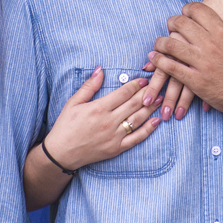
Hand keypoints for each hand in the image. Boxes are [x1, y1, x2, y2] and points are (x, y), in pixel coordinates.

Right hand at [43, 66, 161, 169]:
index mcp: (99, 108)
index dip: (136, 84)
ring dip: (151, 108)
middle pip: (134, 104)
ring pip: (138, 119)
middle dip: (148, 93)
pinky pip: (137, 138)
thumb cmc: (65, 126)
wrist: (61, 153)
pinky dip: (148, 129)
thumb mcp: (73, 102)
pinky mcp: (117, 148)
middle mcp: (109, 121)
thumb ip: (89, 86)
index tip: (144, 79)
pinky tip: (156, 121)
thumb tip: (100, 69)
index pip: (124, 93)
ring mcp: (115, 136)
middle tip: (158, 86)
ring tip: (161, 99)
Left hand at [150, 0, 222, 122]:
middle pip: (180, 24)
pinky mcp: (196, 82)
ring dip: (161, 42)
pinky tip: (155, 59)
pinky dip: (159, 62)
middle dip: (172, 23)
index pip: (196, 10)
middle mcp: (211, 44)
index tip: (185, 15)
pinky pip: (171, 68)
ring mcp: (202, 63)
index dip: (187, 9)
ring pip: (171, 45)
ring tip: (160, 44)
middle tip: (170, 28)